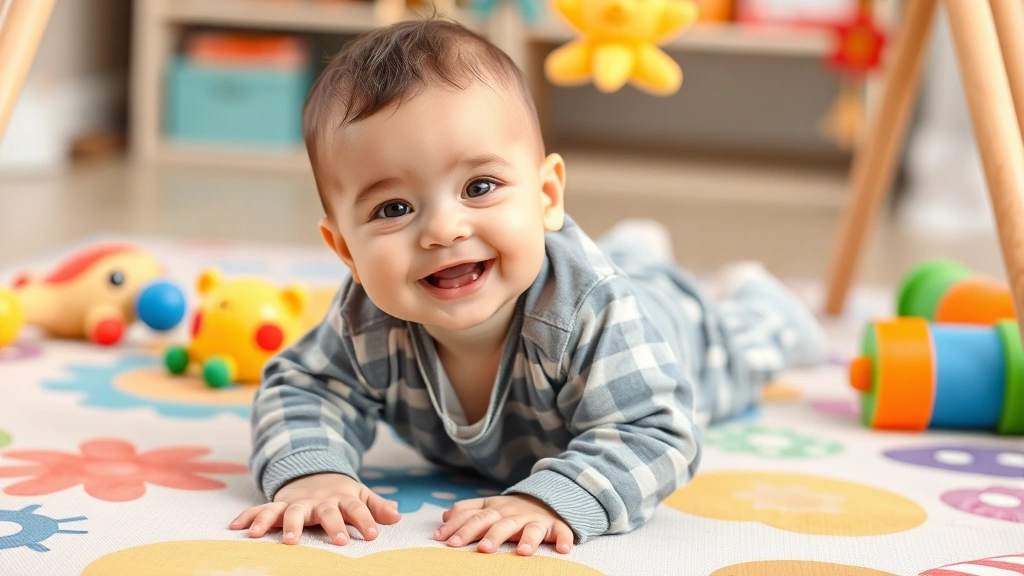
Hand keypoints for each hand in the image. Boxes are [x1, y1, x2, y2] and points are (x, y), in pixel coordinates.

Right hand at [229, 473, 400, 544]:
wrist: (312, 472)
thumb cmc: (339, 493)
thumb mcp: (360, 495)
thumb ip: (376, 506)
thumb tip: (397, 516)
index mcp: (341, 498)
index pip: (356, 508)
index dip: (365, 520)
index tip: (372, 535)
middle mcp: (318, 501)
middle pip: (325, 511)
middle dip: (330, 525)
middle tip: (336, 540)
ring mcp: (296, 503)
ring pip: (290, 512)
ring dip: (288, 524)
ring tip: (286, 540)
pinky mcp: (278, 505)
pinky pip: (261, 510)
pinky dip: (249, 518)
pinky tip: (236, 528)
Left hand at [433, 494, 573, 555]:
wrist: (545, 498)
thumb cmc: (510, 510)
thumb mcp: (488, 506)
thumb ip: (466, 510)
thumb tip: (443, 517)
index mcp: (494, 509)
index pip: (474, 516)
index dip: (459, 527)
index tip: (443, 540)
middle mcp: (513, 514)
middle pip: (500, 523)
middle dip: (491, 535)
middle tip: (482, 549)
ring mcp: (535, 520)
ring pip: (531, 528)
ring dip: (528, 539)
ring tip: (522, 552)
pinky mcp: (556, 526)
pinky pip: (561, 531)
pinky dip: (564, 539)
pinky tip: (563, 550)